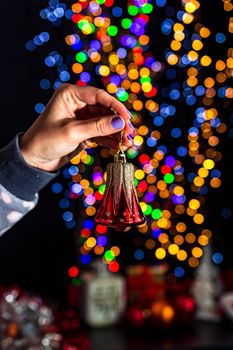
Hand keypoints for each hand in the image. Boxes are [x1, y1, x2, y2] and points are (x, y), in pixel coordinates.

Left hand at [20, 84, 134, 171]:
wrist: (34, 159)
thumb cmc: (45, 140)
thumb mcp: (72, 132)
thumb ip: (98, 127)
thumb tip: (121, 122)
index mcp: (70, 95)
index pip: (98, 96)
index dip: (115, 106)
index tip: (127, 118)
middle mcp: (77, 103)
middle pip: (104, 110)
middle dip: (118, 122)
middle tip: (130, 133)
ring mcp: (82, 118)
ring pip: (105, 122)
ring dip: (116, 132)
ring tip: (128, 143)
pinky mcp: (84, 131)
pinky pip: (101, 133)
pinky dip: (110, 140)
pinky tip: (119, 146)